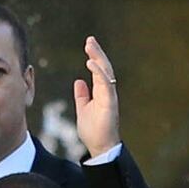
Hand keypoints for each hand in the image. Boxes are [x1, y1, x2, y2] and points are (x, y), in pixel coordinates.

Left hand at [73, 35, 123, 157]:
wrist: (99, 147)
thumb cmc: (93, 131)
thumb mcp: (83, 109)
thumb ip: (82, 96)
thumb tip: (79, 82)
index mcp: (101, 93)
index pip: (99, 70)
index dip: (94, 57)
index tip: (89, 45)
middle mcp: (107, 92)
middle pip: (104, 68)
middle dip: (97, 53)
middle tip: (90, 40)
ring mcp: (109, 97)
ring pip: (106, 72)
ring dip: (98, 58)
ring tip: (90, 46)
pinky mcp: (109, 103)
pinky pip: (106, 85)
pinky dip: (99, 73)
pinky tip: (91, 63)